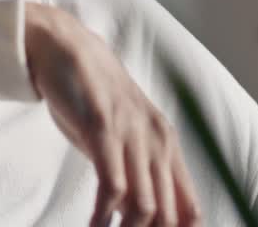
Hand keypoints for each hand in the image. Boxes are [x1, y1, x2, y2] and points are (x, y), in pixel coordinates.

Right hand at [23, 2, 203, 226]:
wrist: (68, 48)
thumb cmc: (93, 97)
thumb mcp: (122, 138)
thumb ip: (135, 172)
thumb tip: (137, 216)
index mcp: (167, 145)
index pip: (190, 208)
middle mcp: (158, 141)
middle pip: (169, 214)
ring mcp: (133, 134)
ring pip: (144, 206)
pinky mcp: (105, 129)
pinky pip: (113, 185)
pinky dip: (103, 216)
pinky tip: (94, 226)